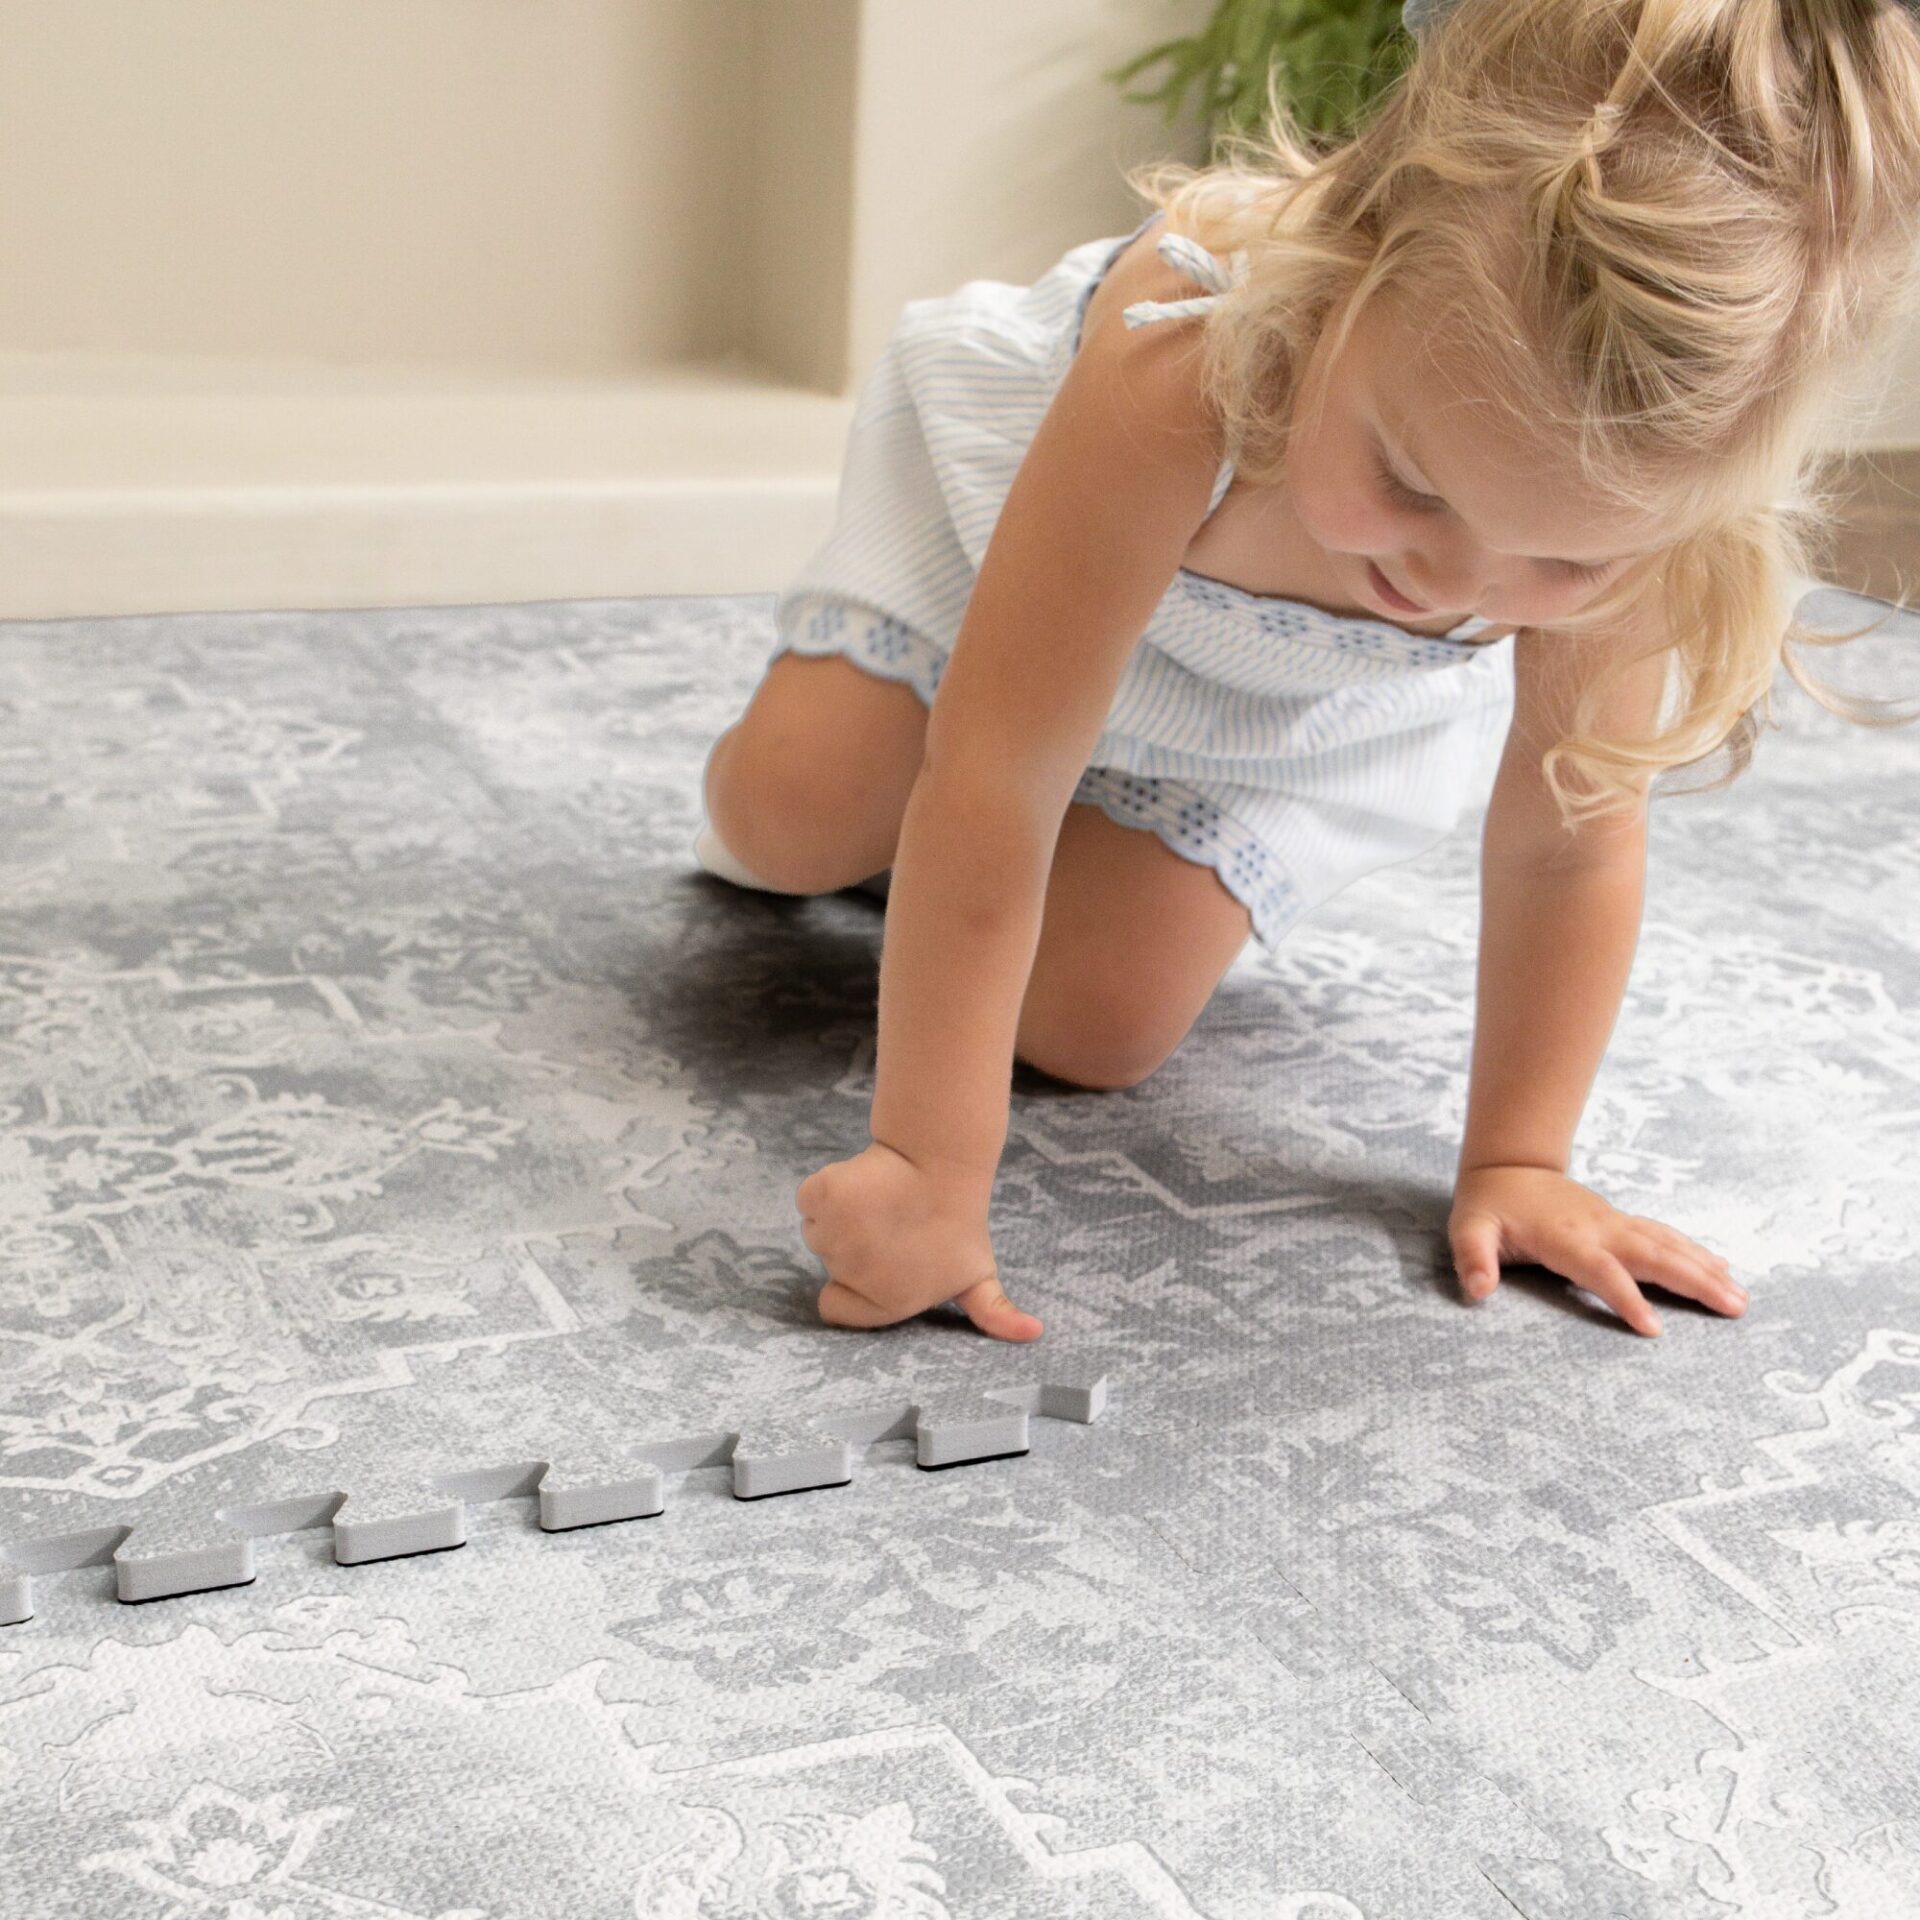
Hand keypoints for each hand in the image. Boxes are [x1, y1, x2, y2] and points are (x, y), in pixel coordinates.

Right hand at [796, 1139, 1042, 1340]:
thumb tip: (1037, 1333)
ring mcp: (835, 1236)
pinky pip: (811, 1200)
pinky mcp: (823, 1197)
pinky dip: (828, 1190)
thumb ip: (993, 1314)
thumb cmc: (959, 1224)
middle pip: (830, 1262)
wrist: (945, 1162)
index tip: (880, 1260)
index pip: (836, 1309)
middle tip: (892, 1225)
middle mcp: (854, 1274)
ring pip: (819, 1230)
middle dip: (854, 1244)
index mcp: (886, 1303)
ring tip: (883, 1203)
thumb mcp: (979, 1275)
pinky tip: (865, 1182)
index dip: (853, 1287)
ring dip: (842, 1216)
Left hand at [1448, 1164, 1746, 1336]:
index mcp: (1564, 1237)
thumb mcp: (1468, 1228)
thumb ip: (1474, 1258)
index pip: (1600, 1270)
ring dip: (1704, 1269)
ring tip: (1740, 1298)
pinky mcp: (1621, 1222)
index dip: (1625, 1298)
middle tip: (1733, 1308)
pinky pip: (1664, 1237)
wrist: (1508, 1164)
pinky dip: (1695, 1252)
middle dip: (1693, 1281)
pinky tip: (1722, 1269)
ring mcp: (1614, 1223)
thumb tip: (1478, 1289)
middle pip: (1652, 1255)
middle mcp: (1598, 1228)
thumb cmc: (1488, 1204)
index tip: (1653, 1329)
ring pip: (1667, 1245)